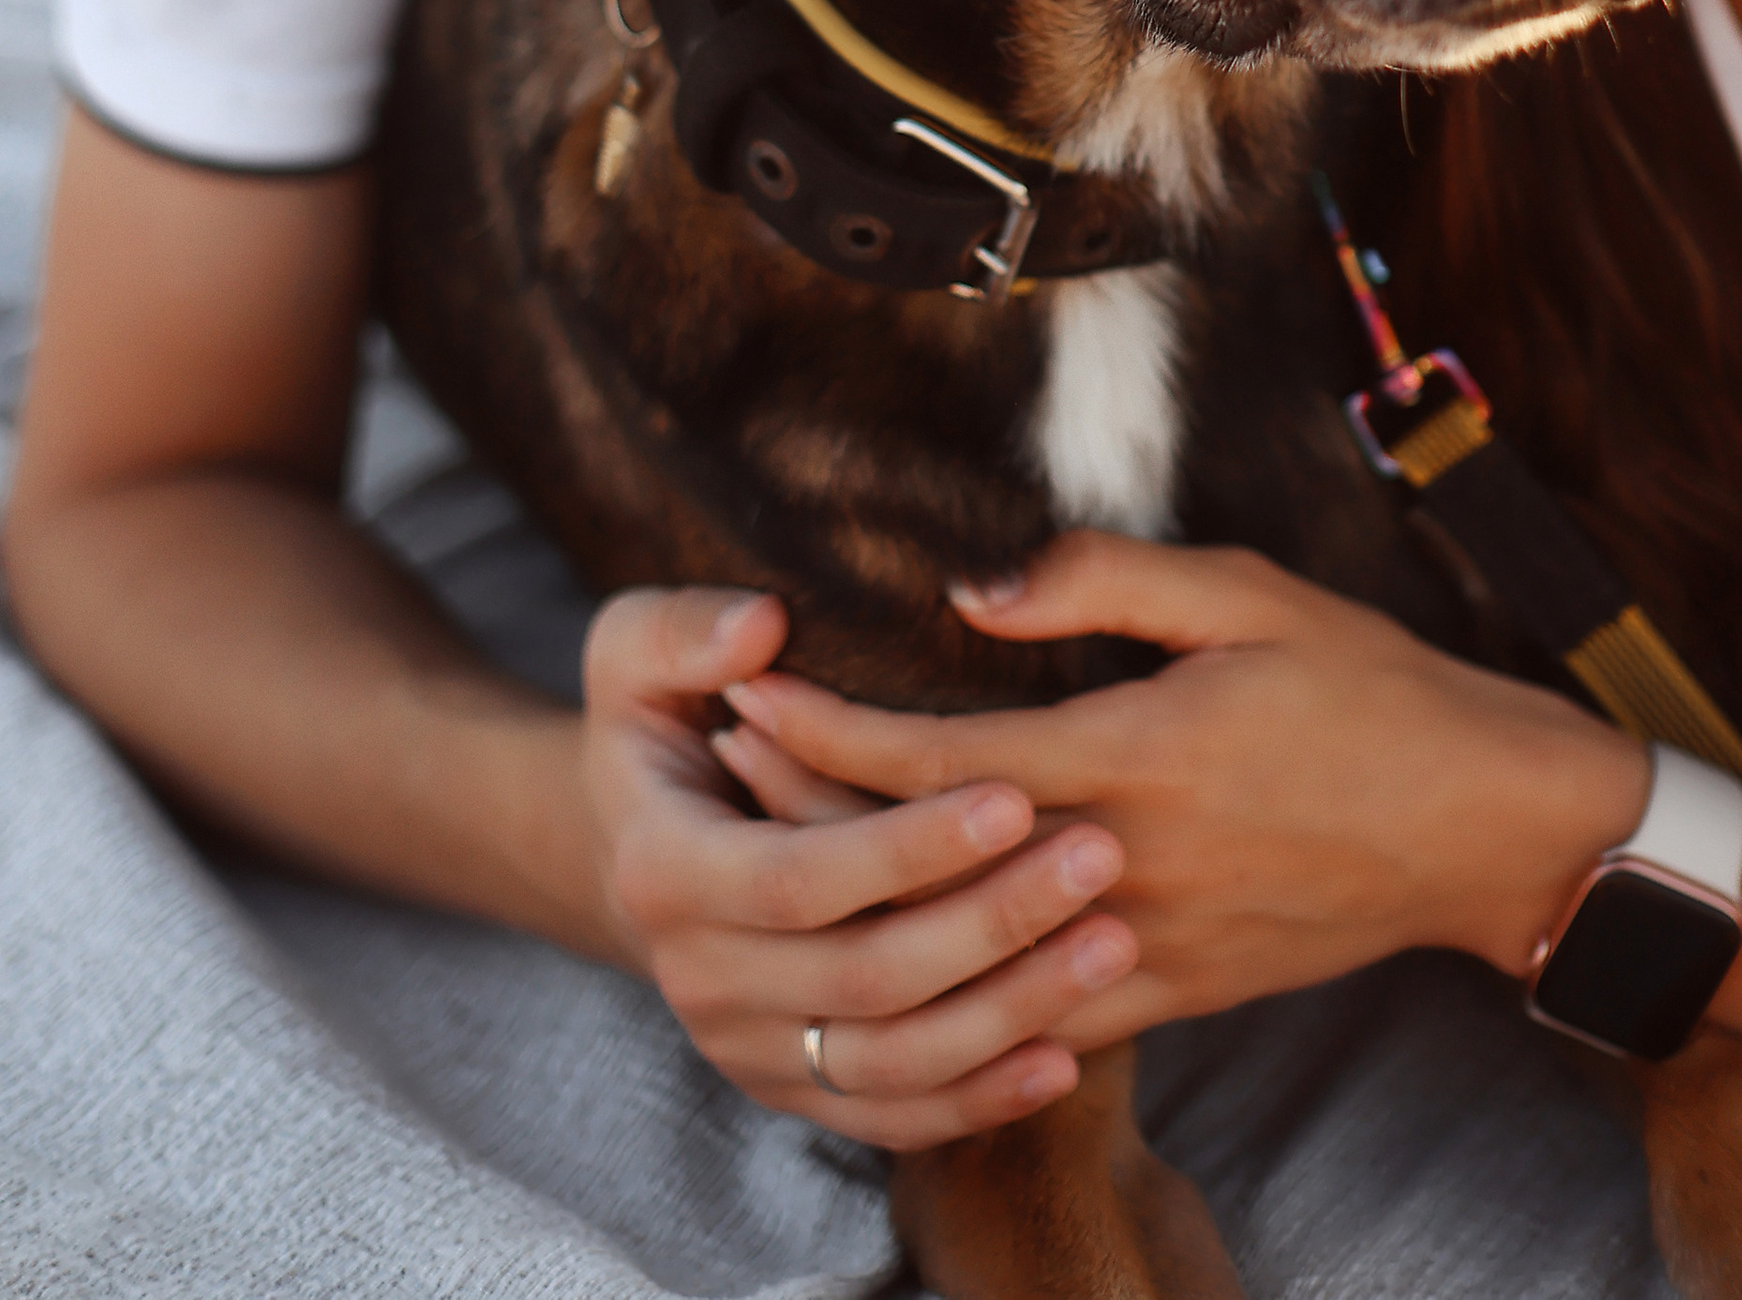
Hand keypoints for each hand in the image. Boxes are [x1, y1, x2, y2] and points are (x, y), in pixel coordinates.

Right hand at [577, 585, 1137, 1145]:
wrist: (626, 844)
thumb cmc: (655, 720)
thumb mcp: (633, 649)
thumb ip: (689, 630)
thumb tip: (763, 627)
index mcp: (666, 870)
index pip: (799, 878)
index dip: (908, 848)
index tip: (1014, 797)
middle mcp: (700, 979)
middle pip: (865, 977)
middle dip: (991, 920)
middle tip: (1101, 854)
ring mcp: (746, 1048)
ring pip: (892, 1061)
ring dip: (1009, 1012)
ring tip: (1114, 942)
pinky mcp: (790, 1089)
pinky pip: (890, 1116)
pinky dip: (978, 1098)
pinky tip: (1065, 1057)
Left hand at [718, 530, 1646, 1041]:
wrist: (1481, 826)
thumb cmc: (1369, 687)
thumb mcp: (1247, 594)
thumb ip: (1100, 584)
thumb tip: (969, 591)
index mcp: (1134, 754)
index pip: (937, 757)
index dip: (828, 730)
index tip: (746, 693)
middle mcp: (1124, 864)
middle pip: (928, 858)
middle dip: (812, 815)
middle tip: (718, 774)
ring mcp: (1146, 944)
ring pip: (968, 948)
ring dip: (866, 903)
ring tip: (779, 856)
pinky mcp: (1176, 992)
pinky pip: (1039, 1011)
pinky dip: (957, 981)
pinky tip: (898, 959)